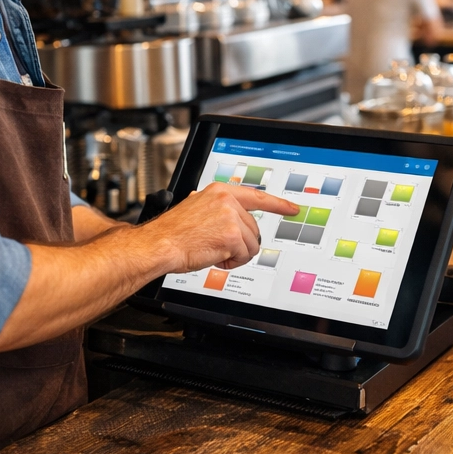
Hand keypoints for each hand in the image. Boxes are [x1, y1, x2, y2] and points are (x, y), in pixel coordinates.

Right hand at [141, 183, 298, 272]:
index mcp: (220, 192)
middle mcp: (227, 201)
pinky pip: (245, 255)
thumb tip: (233, 217)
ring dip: (237, 254)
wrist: (159, 244)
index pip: (257, 196)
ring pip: (252, 244)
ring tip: (215, 252)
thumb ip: (218, 208)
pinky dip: (232, 262)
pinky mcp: (231, 236)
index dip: (278, 204)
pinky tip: (216, 258)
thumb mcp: (197, 208)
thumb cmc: (173, 232)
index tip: (293, 208)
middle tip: (219, 247)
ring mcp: (230, 217)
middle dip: (240, 243)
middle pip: (254, 229)